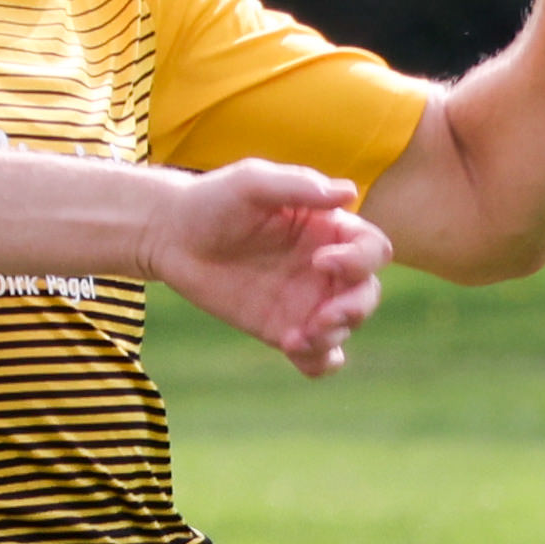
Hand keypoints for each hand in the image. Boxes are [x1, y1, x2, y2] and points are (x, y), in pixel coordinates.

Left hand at [149, 159, 394, 375]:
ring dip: (330, 336)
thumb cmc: (213, 200)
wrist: (172, 236)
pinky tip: (294, 352)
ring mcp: (306, 301)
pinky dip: (318, 362)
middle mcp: (325, 268)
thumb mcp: (252, 181)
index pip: (372, 250)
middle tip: (320, 316)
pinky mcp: (283, 328)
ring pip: (345, 328)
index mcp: (329, 229)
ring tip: (295, 339)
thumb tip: (349, 192)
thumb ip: (298, 186)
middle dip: (353, 309)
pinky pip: (318, 356)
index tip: (320, 261)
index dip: (359, 260)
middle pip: (367, 294)